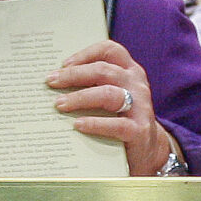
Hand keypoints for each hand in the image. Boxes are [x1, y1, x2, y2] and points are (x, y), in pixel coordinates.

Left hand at [48, 39, 177, 174]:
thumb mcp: (112, 96)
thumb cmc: (122, 118)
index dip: (86, 54)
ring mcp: (141, 106)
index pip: (110, 50)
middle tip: (52, 82)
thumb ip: (94, 86)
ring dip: (80, 98)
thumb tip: (56, 81)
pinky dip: (95, 123)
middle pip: (103, 71)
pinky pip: (117, 124)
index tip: (64, 64)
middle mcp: (136, 84)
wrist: (149, 150)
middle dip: (74, 75)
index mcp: (130, 71)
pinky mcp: (140, 130)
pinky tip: (78, 125)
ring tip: (59, 105)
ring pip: (108, 94)